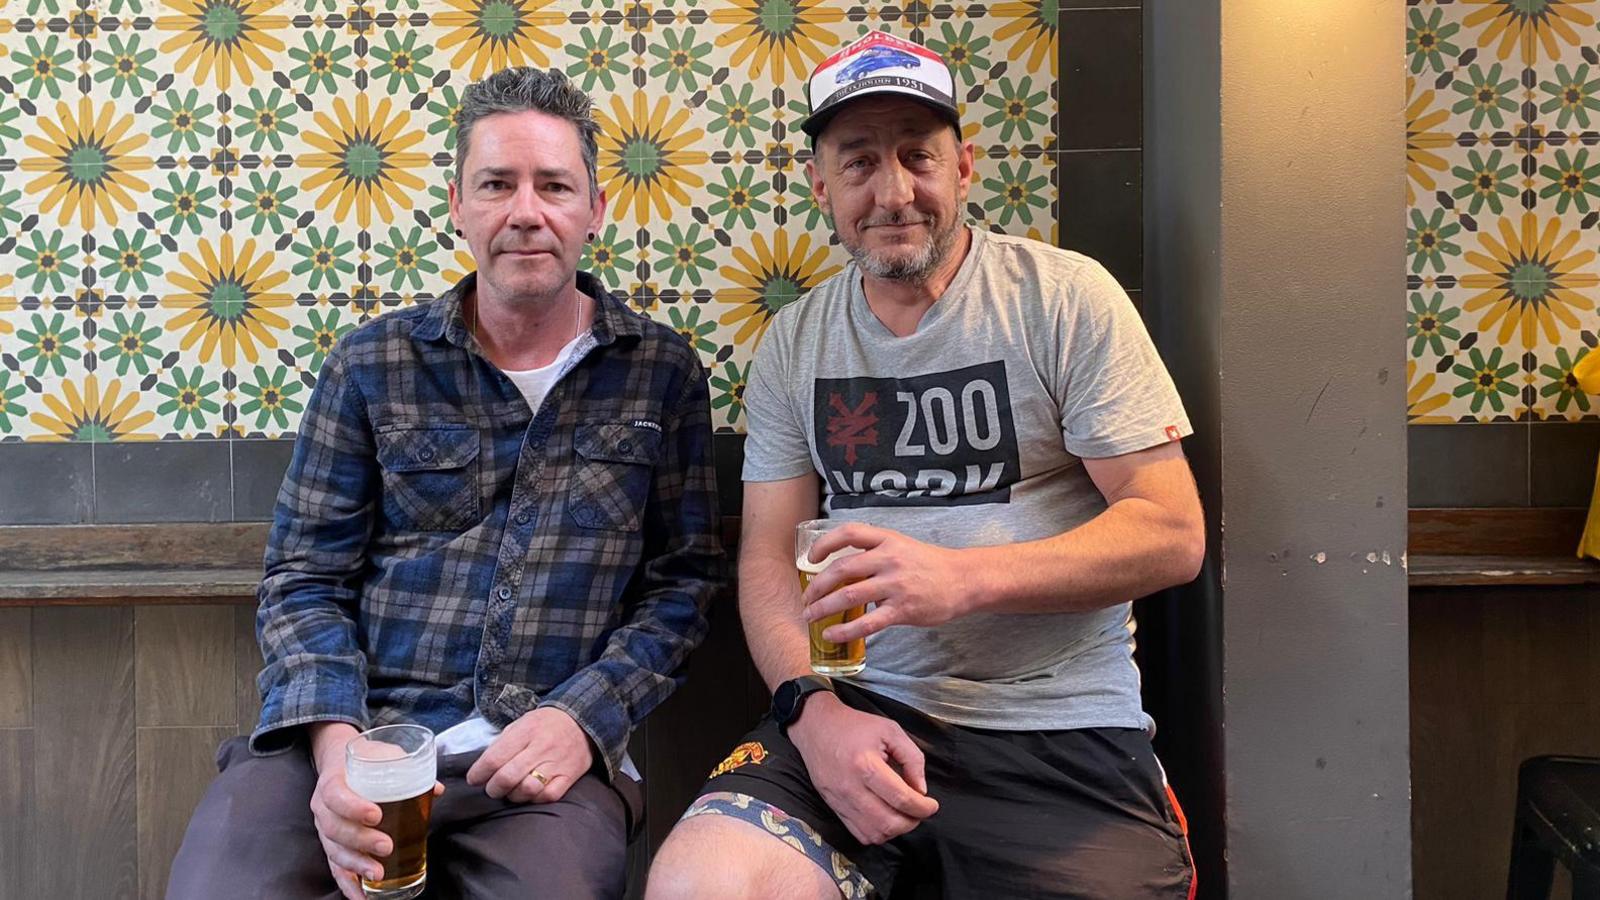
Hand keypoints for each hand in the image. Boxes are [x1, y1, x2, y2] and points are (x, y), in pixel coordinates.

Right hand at [306, 723, 443, 899]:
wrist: (340, 761)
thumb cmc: (366, 760)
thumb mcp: (384, 755)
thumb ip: (408, 768)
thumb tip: (436, 789)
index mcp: (333, 781)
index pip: (336, 795)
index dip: (353, 807)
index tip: (376, 815)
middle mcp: (323, 807)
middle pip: (334, 828)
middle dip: (360, 841)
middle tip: (386, 846)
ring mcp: (325, 829)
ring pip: (334, 851)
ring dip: (355, 865)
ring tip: (377, 874)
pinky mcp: (331, 845)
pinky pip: (335, 867)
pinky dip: (348, 884)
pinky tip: (362, 896)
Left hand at [466, 707, 593, 803]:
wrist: (582, 721)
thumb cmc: (544, 724)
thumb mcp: (521, 723)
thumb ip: (502, 743)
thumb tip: (482, 767)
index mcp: (526, 731)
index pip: (494, 758)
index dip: (479, 773)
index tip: (474, 779)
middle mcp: (541, 747)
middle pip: (508, 776)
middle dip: (493, 788)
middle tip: (492, 789)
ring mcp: (557, 763)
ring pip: (528, 789)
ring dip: (513, 795)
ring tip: (511, 792)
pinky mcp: (569, 776)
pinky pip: (549, 795)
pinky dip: (536, 798)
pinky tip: (531, 793)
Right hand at [787, 693, 938, 844]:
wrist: (816, 726)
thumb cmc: (853, 726)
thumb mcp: (890, 730)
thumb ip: (912, 758)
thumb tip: (920, 789)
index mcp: (866, 765)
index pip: (901, 799)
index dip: (923, 807)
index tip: (931, 805)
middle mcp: (851, 788)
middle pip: (889, 823)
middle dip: (912, 822)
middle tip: (919, 810)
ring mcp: (840, 801)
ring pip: (874, 834)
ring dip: (895, 830)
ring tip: (903, 814)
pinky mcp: (834, 807)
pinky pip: (859, 834)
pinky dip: (877, 833)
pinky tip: (885, 818)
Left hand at [801, 524, 973, 642]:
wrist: (964, 580)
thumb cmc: (929, 564)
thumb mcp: (901, 547)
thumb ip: (874, 553)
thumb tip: (843, 570)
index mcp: (887, 539)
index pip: (848, 533)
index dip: (824, 544)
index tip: (811, 559)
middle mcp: (889, 559)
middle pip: (841, 569)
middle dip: (817, 586)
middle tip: (806, 598)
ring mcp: (896, 584)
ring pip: (848, 595)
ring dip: (823, 608)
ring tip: (810, 617)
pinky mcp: (903, 609)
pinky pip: (867, 623)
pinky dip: (845, 630)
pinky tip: (831, 635)